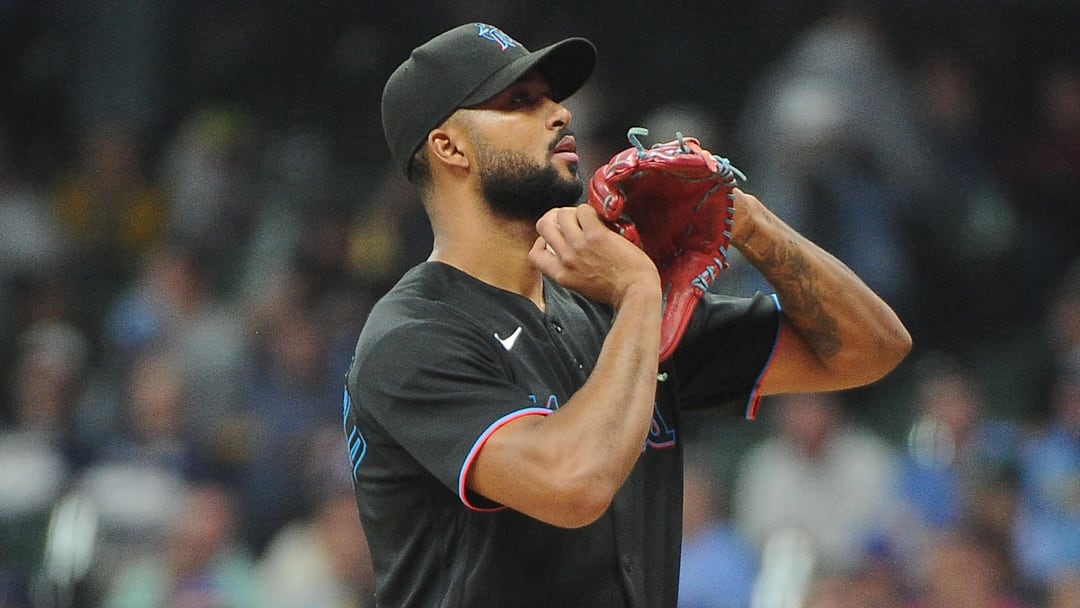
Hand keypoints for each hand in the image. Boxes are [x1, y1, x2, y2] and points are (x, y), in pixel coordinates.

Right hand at [529, 204, 659, 307]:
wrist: (636, 290)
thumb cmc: (615, 290)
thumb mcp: (581, 286)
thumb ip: (569, 270)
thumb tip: (565, 252)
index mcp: (561, 274)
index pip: (534, 254)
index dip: (541, 241)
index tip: (552, 238)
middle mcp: (566, 259)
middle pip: (544, 226)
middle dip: (554, 218)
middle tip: (567, 219)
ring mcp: (580, 245)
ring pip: (562, 214)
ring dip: (573, 212)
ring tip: (586, 218)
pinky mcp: (596, 235)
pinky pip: (583, 210)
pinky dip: (589, 210)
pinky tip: (598, 217)